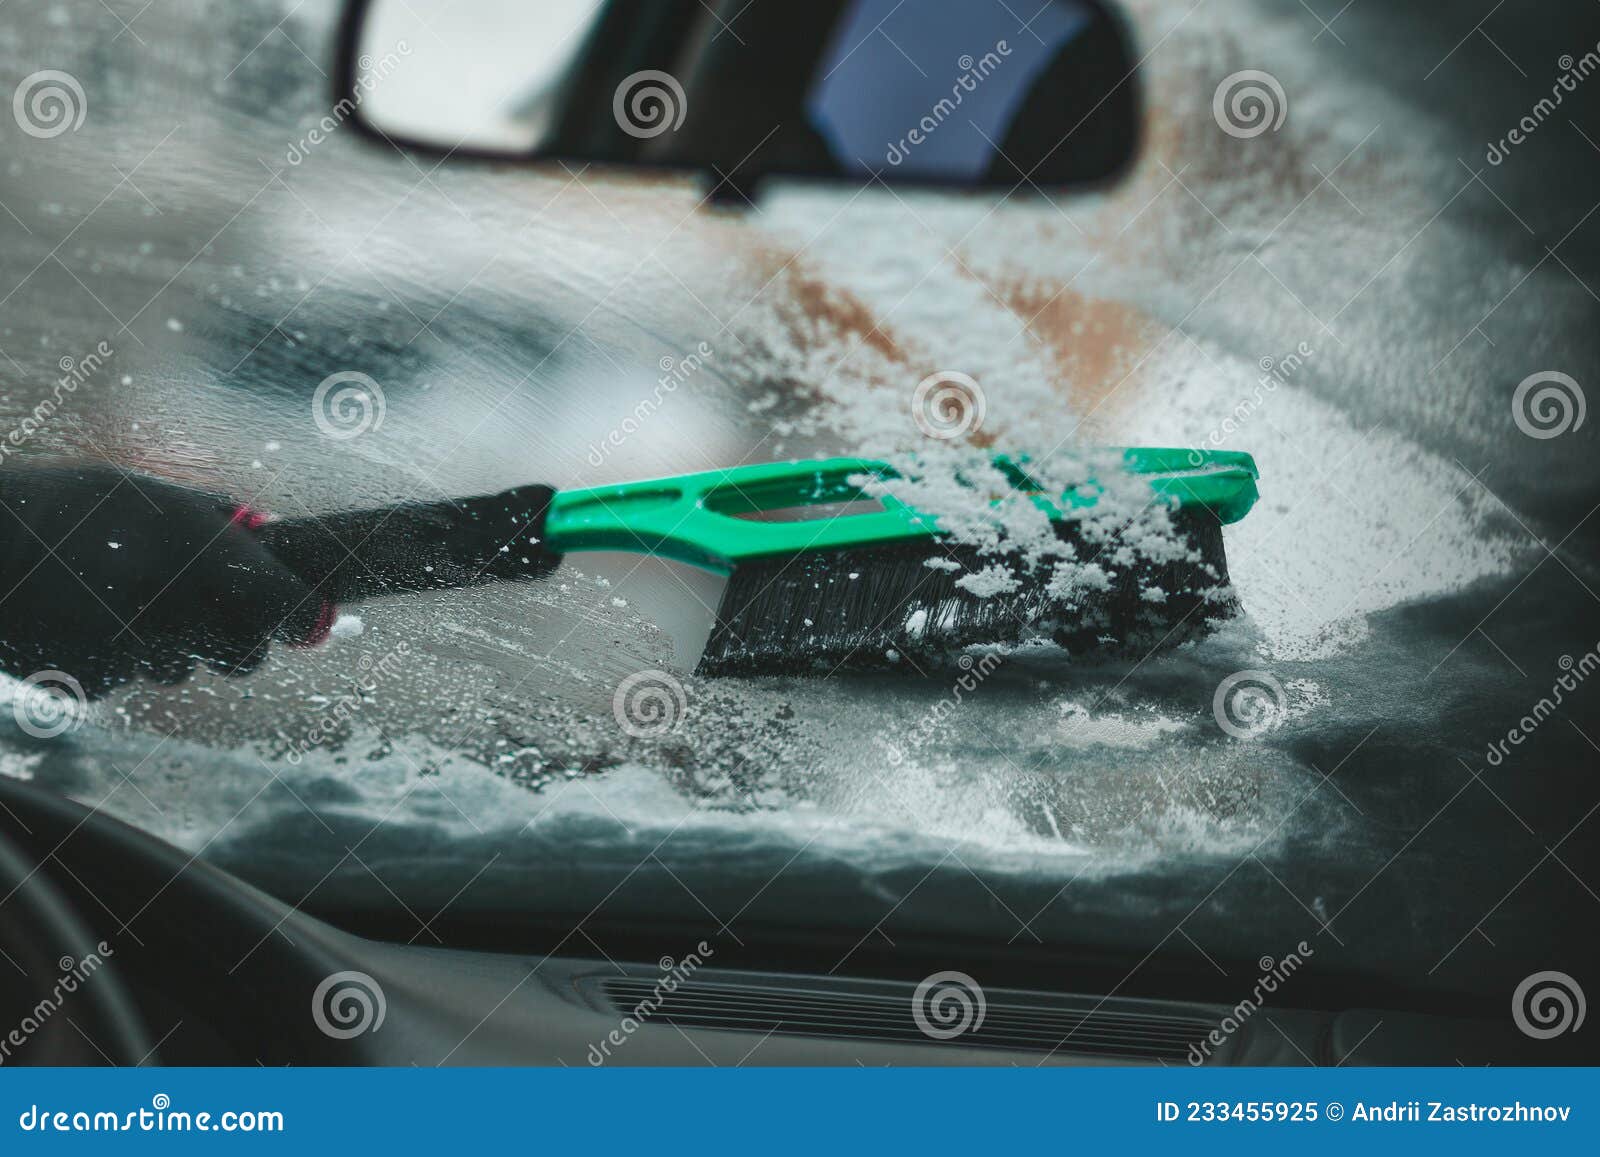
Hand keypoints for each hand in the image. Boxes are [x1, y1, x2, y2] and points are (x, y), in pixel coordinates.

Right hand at [0, 465, 328, 698]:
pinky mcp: (93, 683)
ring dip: (166, 646)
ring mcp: (132, 653)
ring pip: (181, 668)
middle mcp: (172, 608)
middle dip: (239, 640)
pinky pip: (127, 678)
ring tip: (117, 599)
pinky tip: (82, 619)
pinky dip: (113, 656)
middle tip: (210, 612)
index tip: (311, 622)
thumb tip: (271, 533)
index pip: (287, 607)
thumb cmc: (64, 509)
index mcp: (197, 550)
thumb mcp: (147, 492)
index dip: (304, 618)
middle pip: (245, 657)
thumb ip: (216, 518)